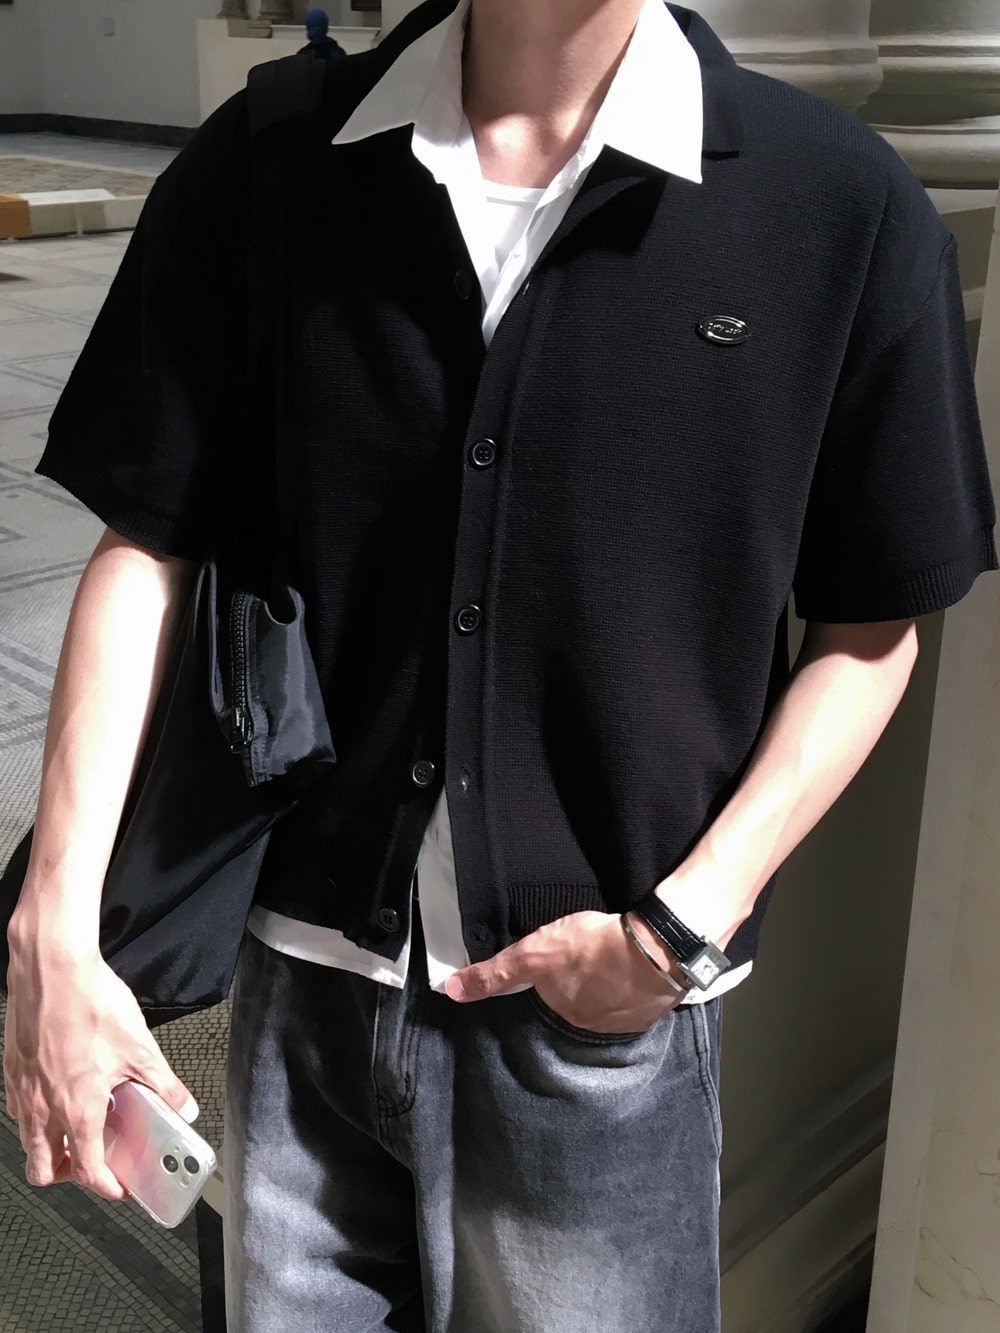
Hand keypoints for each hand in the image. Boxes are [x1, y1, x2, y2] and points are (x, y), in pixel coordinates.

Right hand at [3, 939, 196, 1199]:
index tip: (118, 1186)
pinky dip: (36, 1116)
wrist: (52, 969)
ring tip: (76, 1130)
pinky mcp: (13, 1069)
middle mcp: (42, 1107)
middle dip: (68, 1174)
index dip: (105, 1185)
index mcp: (76, 1108)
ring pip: (27, 1141)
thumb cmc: (90, 1004)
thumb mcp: (141, 1048)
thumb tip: (184, 1106)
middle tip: (91, 1162)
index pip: (86, 1170)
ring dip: (50, 1146)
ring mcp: (22, 1090)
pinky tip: (58, 1094)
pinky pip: (18, 1109)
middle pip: (44, 1168)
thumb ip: (165, 1085)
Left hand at [444, 910, 683, 1034]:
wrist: (657, 949)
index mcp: (566, 1012)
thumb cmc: (592, 947)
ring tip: (612, 958)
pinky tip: (635, 967)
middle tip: (587, 954)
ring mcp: (626, 1020)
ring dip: (608, 984)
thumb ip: (495, 973)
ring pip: (608, 1001)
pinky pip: (636, 1000)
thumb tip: (450, 991)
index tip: (563, 960)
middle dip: (580, 982)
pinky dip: (633, 986)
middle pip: (580, 1000)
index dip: (553, 977)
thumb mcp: (534, 953)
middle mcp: (593, 1025)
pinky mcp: (652, 1010)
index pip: (552, 996)